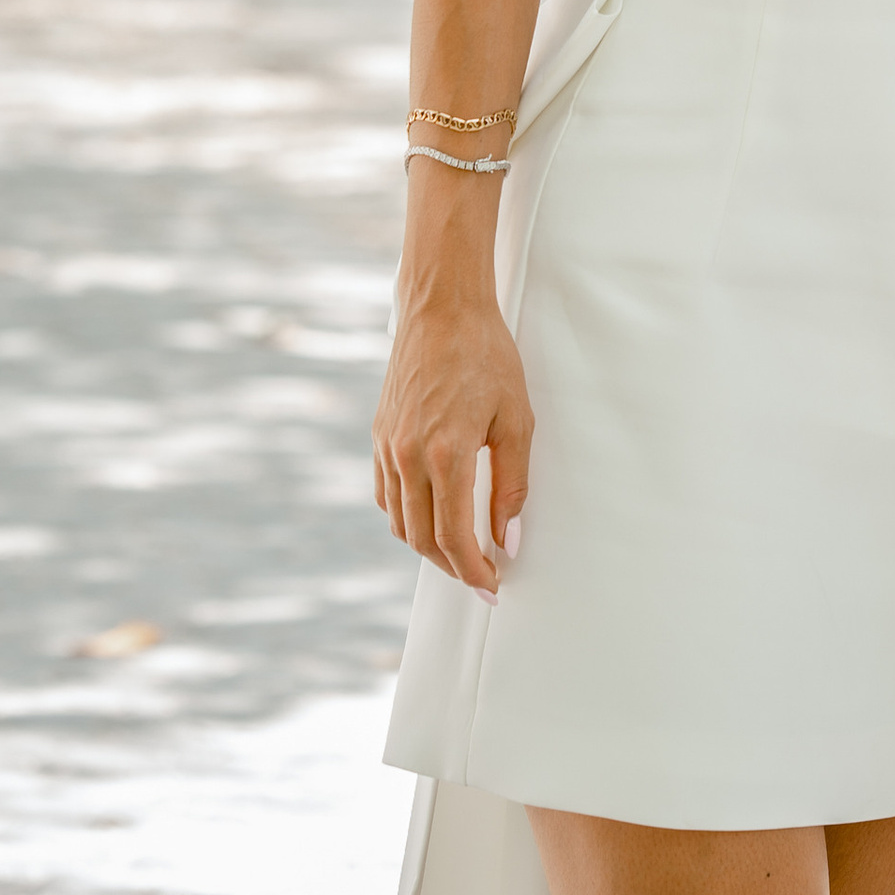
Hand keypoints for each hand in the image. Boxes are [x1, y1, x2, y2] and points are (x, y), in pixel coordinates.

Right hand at [373, 293, 532, 594]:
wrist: (442, 307)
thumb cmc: (487, 354)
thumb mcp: (516, 419)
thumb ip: (512, 485)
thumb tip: (508, 539)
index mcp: (446, 455)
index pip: (455, 539)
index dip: (474, 572)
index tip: (493, 587)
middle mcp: (408, 457)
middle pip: (424, 540)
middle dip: (454, 567)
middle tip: (482, 576)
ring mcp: (388, 447)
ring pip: (400, 522)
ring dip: (428, 547)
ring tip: (460, 552)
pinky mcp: (379, 436)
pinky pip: (386, 495)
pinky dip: (406, 517)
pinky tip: (430, 515)